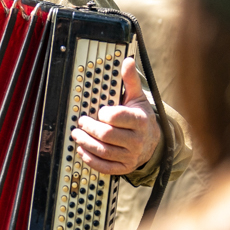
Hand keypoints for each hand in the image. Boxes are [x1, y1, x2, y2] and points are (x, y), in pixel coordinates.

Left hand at [71, 57, 161, 175]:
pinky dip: (91, 159)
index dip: (104, 114)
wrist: (153, 141)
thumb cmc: (140, 117)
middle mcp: (138, 140)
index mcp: (140, 121)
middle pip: (106, 135)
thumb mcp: (137, 98)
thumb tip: (127, 61)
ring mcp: (131, 156)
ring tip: (77, 134)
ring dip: (85, 142)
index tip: (99, 111)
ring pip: (103, 151)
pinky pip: (105, 167)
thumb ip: (130, 80)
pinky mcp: (125, 168)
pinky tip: (82, 150)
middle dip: (89, 128)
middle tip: (81, 122)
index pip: (117, 118)